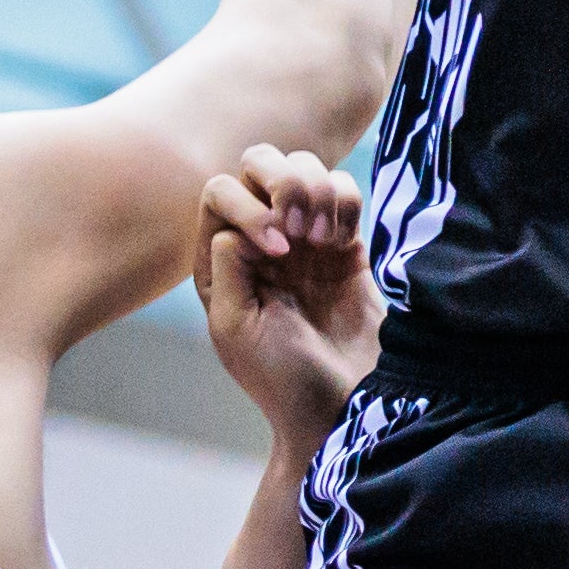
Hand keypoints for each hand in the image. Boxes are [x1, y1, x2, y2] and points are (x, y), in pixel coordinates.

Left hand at [193, 145, 375, 452]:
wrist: (344, 405)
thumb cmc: (281, 379)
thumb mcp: (235, 330)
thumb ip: (226, 270)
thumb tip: (234, 225)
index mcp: (221, 260)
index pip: (220, 191)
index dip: (247, 205)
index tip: (277, 250)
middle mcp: (259, 240)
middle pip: (259, 162)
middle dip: (283, 179)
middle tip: (302, 227)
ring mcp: (305, 238)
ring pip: (305, 168)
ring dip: (318, 189)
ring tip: (326, 238)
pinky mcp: (348, 244)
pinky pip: (346, 192)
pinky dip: (347, 202)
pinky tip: (346, 242)